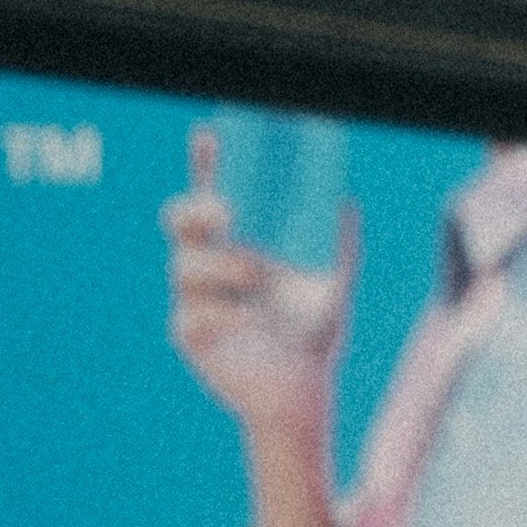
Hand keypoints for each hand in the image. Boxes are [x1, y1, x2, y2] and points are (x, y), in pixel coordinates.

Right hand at [164, 126, 361, 454]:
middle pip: (181, 224)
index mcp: (239, 246)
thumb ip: (339, 244)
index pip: (213, 197)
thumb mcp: (334, 282)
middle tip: (223, 211)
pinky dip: (222, 313)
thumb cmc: (313, 332)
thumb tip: (345, 202)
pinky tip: (250, 318)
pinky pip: (191, 318)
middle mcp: (212, 268)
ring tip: (253, 273)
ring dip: (218, 266)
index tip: (208, 136)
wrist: (306, 391)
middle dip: (193, 210)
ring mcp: (198, 302)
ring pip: (183, 269)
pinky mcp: (194, 339)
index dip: (206, 165)